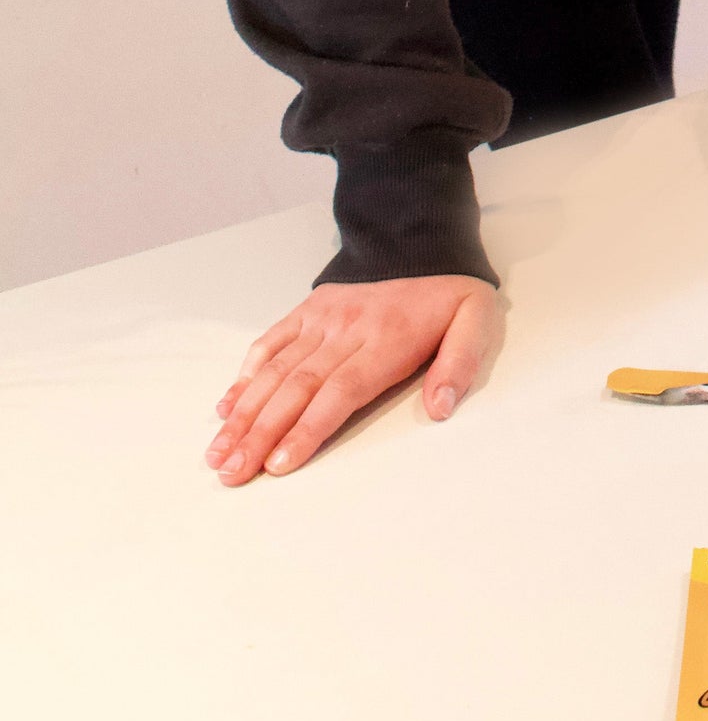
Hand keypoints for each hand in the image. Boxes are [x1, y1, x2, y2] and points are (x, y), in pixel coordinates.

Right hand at [206, 275, 500, 484]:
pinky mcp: (308, 309)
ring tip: (218, 453)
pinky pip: (271, 341)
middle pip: (297, 387)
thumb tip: (439, 409)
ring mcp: (322, 317)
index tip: (279, 464)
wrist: (426, 247)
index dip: (308, 428)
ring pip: (275, 370)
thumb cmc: (449, 298)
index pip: (340, 391)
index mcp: (387, 339)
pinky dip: (246, 374)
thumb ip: (459, 365)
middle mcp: (347, 329)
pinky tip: (226, 407)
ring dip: (243, 414)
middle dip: (260, 434)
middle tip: (231, 474)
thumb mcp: (476, 322)